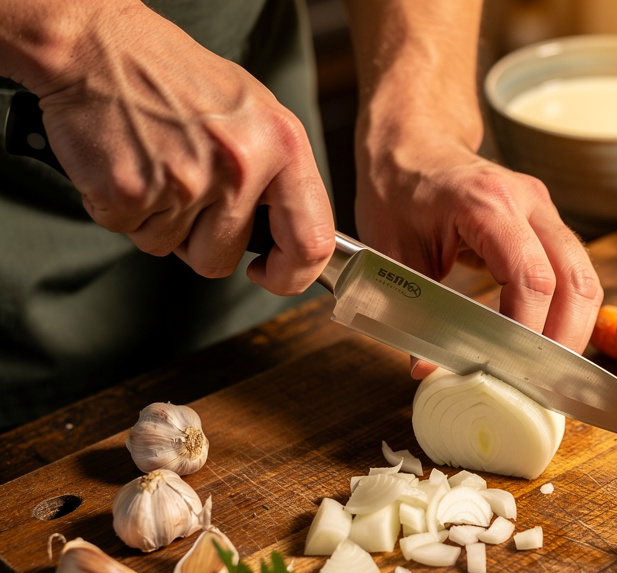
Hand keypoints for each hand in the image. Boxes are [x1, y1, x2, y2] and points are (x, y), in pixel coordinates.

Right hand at [8, 1, 334, 294]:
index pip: (312, 242)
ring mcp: (185, 181)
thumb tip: (294, 239)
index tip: (270, 272)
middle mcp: (240, 166)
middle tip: (185, 193)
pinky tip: (128, 163)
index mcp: (283, 144)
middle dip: (200, 243)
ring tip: (156, 165)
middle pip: (222, 259)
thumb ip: (278, 177)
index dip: (292, 275)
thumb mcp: (255, 114)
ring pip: (172, 248)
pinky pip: (131, 232)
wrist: (96, 45)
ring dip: (159, 221)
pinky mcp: (131, 191)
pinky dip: (123, 209)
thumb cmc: (176, 77)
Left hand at [353, 138, 603, 375]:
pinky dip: (570, 311)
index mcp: (486, 202)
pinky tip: (550, 341)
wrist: (411, 143)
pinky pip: (576, 273)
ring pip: (585, 277)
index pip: (530, 277)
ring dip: (575, 328)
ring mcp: (544, 210)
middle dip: (564, 338)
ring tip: (549, 370)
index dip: (528, 329)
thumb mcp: (392, 254)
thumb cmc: (398, 191)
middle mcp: (527, 201)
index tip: (511, 368)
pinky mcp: (549, 224)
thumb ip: (412, 312)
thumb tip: (426, 369)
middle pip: (575, 279)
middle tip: (543, 383)